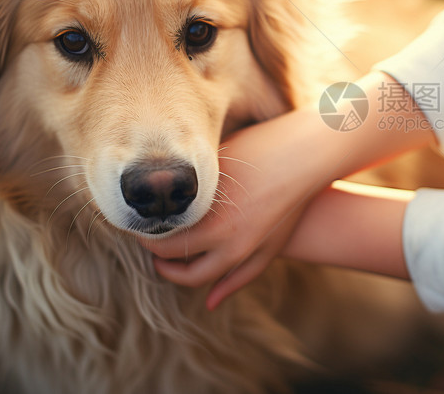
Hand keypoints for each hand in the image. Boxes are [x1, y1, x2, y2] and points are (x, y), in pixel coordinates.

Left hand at [138, 72, 433, 307]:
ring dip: (181, 276)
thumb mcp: (218, 161)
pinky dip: (221, 291)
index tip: (136, 223)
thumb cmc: (260, 146)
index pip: (159, 239)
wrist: (308, 154)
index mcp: (208, 214)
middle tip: (147, 243)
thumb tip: (160, 190)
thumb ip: (191, 184)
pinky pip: (240, 280)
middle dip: (157, 256)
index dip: (143, 234)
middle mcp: (226, 238)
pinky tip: (210, 297)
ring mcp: (249, 248)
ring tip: (169, 262)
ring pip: (204, 278)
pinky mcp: (268, 250)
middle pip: (177, 262)